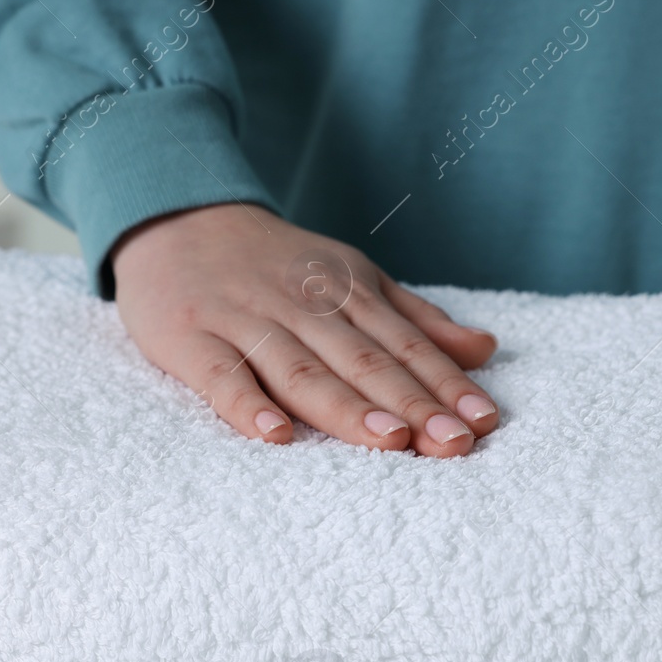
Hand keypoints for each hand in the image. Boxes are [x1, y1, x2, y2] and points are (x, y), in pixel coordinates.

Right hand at [111, 202, 499, 456]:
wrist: (175, 218)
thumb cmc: (277, 266)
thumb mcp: (353, 278)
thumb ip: (415, 320)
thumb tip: (486, 349)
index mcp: (346, 291)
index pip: (405, 344)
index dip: (445, 383)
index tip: (483, 421)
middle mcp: (301, 305)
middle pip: (364, 361)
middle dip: (413, 403)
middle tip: (454, 443)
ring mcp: (243, 321)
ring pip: (302, 370)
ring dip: (348, 408)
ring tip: (392, 441)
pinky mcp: (188, 338)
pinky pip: (220, 374)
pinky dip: (246, 404)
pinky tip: (276, 435)